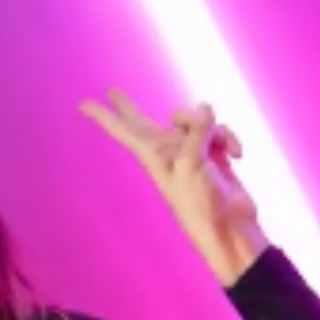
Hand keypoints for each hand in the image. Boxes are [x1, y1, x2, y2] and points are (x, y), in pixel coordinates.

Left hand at [80, 89, 269, 288]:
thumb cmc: (202, 204)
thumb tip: (206, 107)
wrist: (230, 229)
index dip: (104, 116)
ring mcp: (190, 153)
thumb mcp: (193, 165)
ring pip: (196, 119)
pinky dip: (229, 138)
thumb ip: (196, 132)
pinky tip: (237, 154)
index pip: (124, 131)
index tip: (82, 103)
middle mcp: (169, 152)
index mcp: (154, 156)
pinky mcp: (213, 155)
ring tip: (222, 149)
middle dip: (129, 107)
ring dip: (212, 127)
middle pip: (145, 122)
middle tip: (112, 91)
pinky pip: (218, 131)